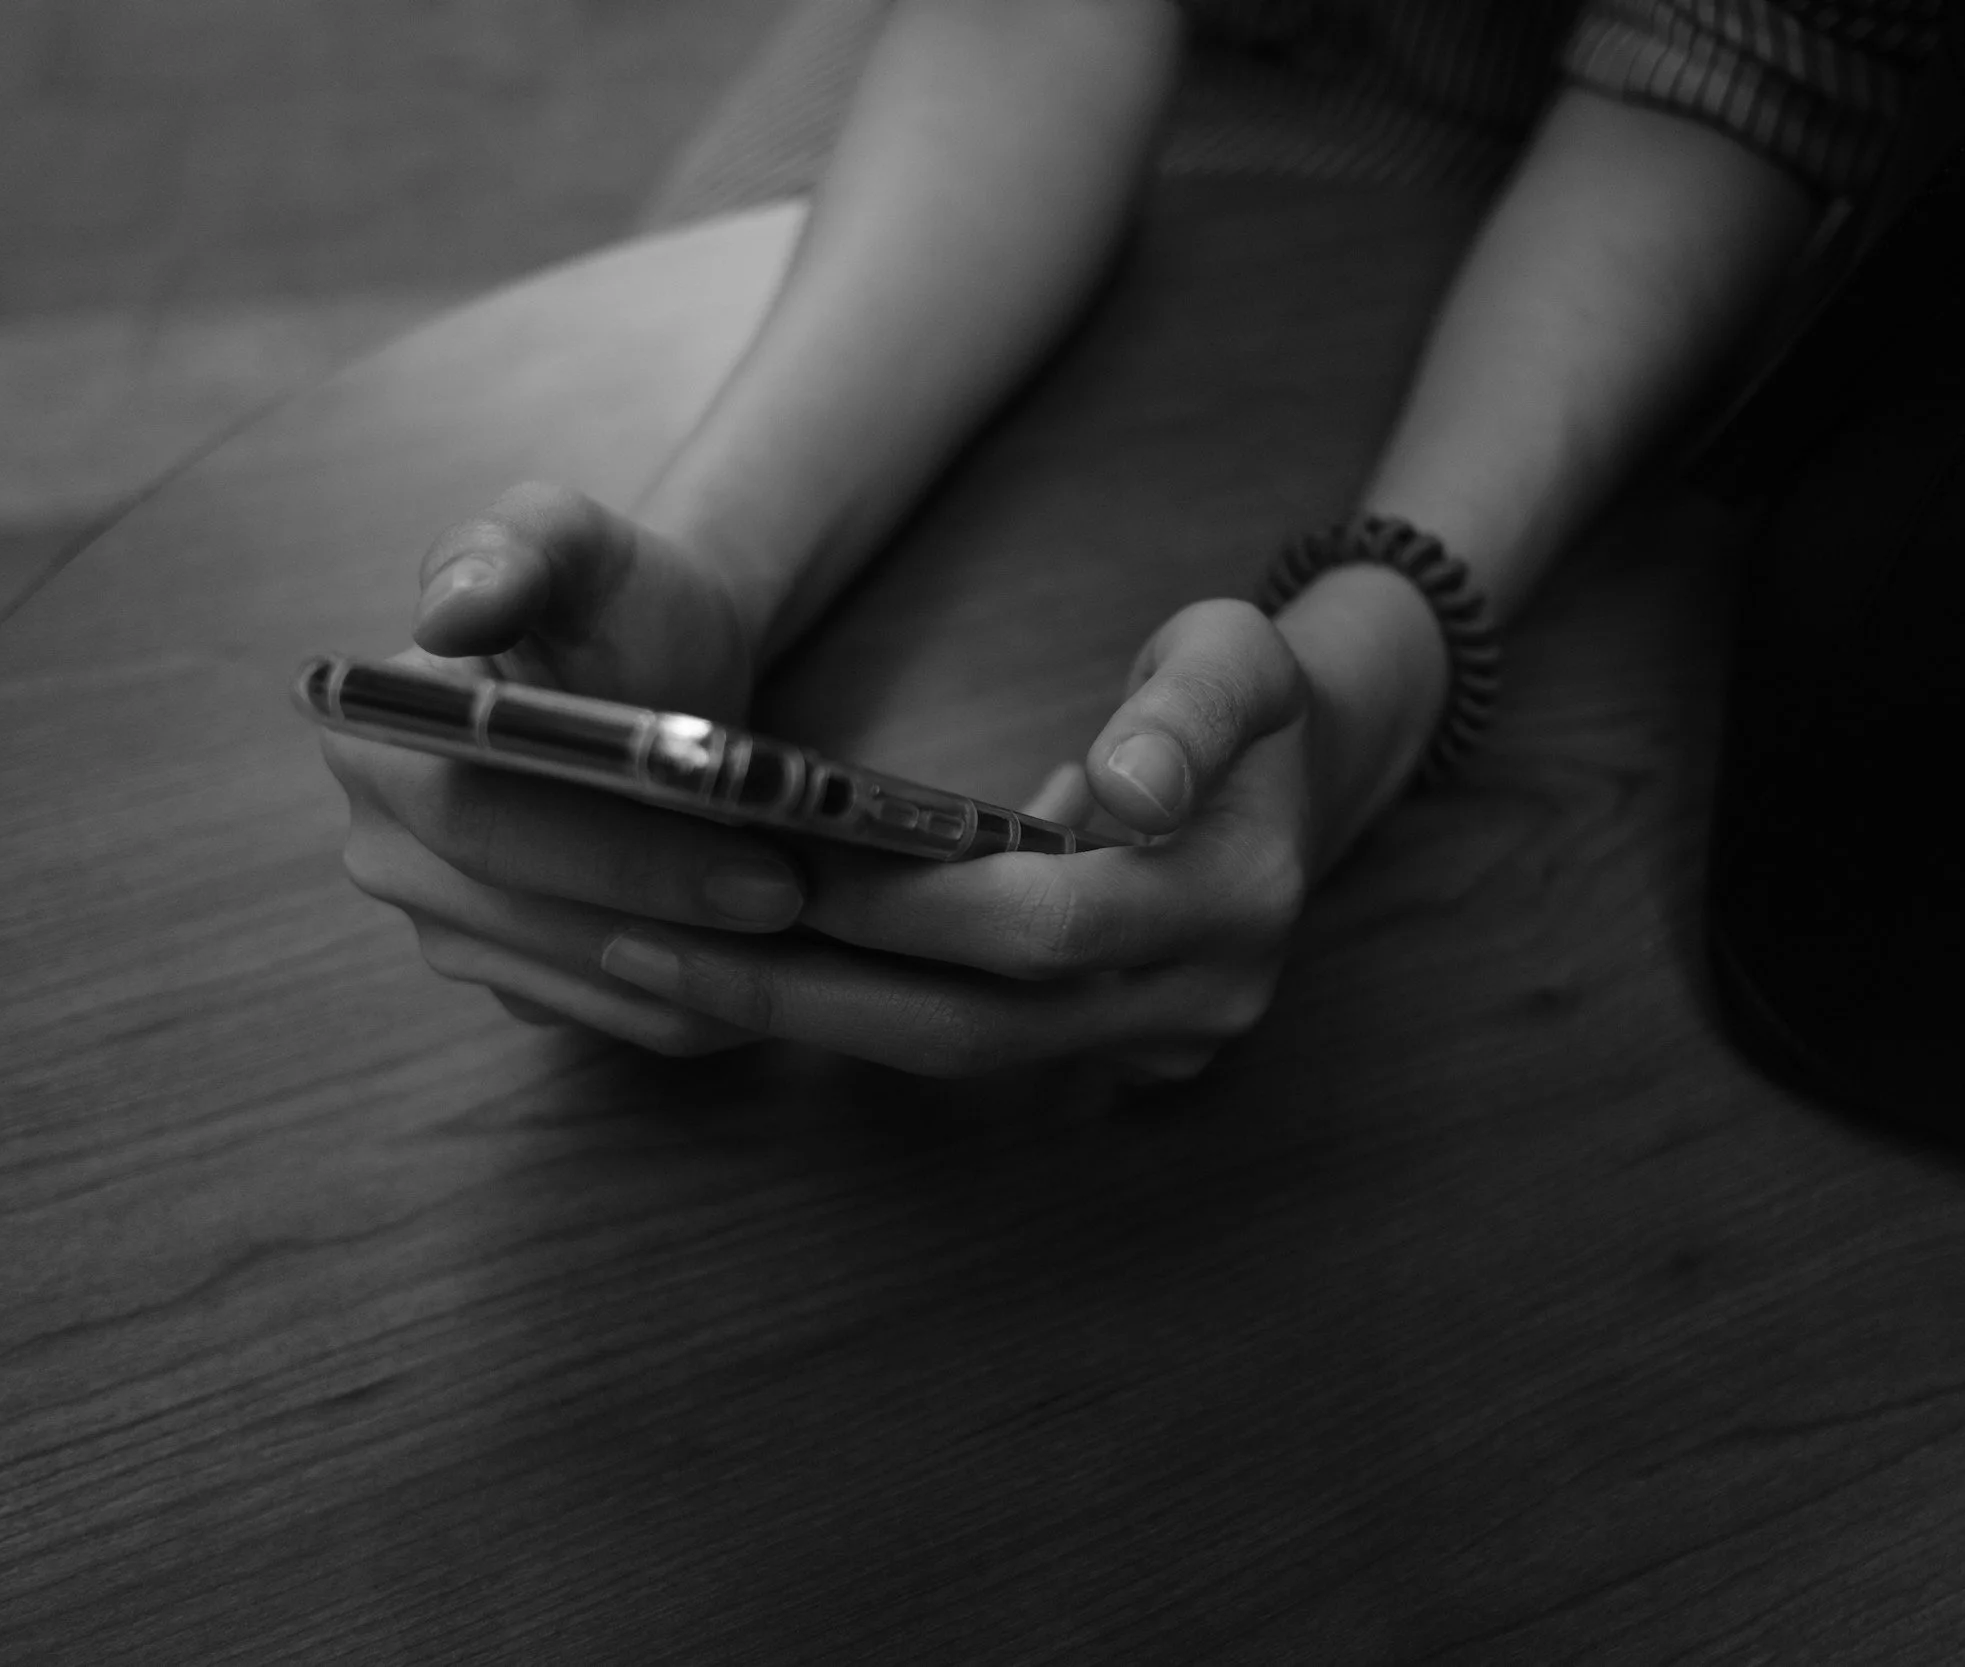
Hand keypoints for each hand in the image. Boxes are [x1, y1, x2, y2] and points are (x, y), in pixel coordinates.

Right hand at [321, 481, 803, 1047]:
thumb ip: (516, 547)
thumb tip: (453, 607)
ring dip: (700, 974)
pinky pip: (613, 1017)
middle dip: (672, 918)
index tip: (748, 861)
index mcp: (375, 744)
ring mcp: (447, 928)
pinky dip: (703, 1000)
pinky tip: (782, 964)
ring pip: (581, 985)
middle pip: (528, 919)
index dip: (615, 856)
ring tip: (807, 934)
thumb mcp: (574, 538)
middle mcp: (387, 851)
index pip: (481, 824)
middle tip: (797, 898)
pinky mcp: (517, 979)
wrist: (660, 657)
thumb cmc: (615, 594)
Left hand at [592, 598, 1329, 1079]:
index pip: (1039, 925)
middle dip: (809, 994)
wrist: (1308, 775)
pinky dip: (866, 1018)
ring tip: (671, 969)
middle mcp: (1199, 998)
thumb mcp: (1241, 658)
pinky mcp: (1118, 1061)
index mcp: (1231, 899)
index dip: (903, 907)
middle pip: (976, 1027)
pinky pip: (975, 1054)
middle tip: (656, 945)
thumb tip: (1128, 791)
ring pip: (964, 1056)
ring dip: (815, 1020)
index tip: (774, 867)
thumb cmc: (1248, 700)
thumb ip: (1190, 714)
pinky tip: (756, 979)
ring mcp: (1161, 1047)